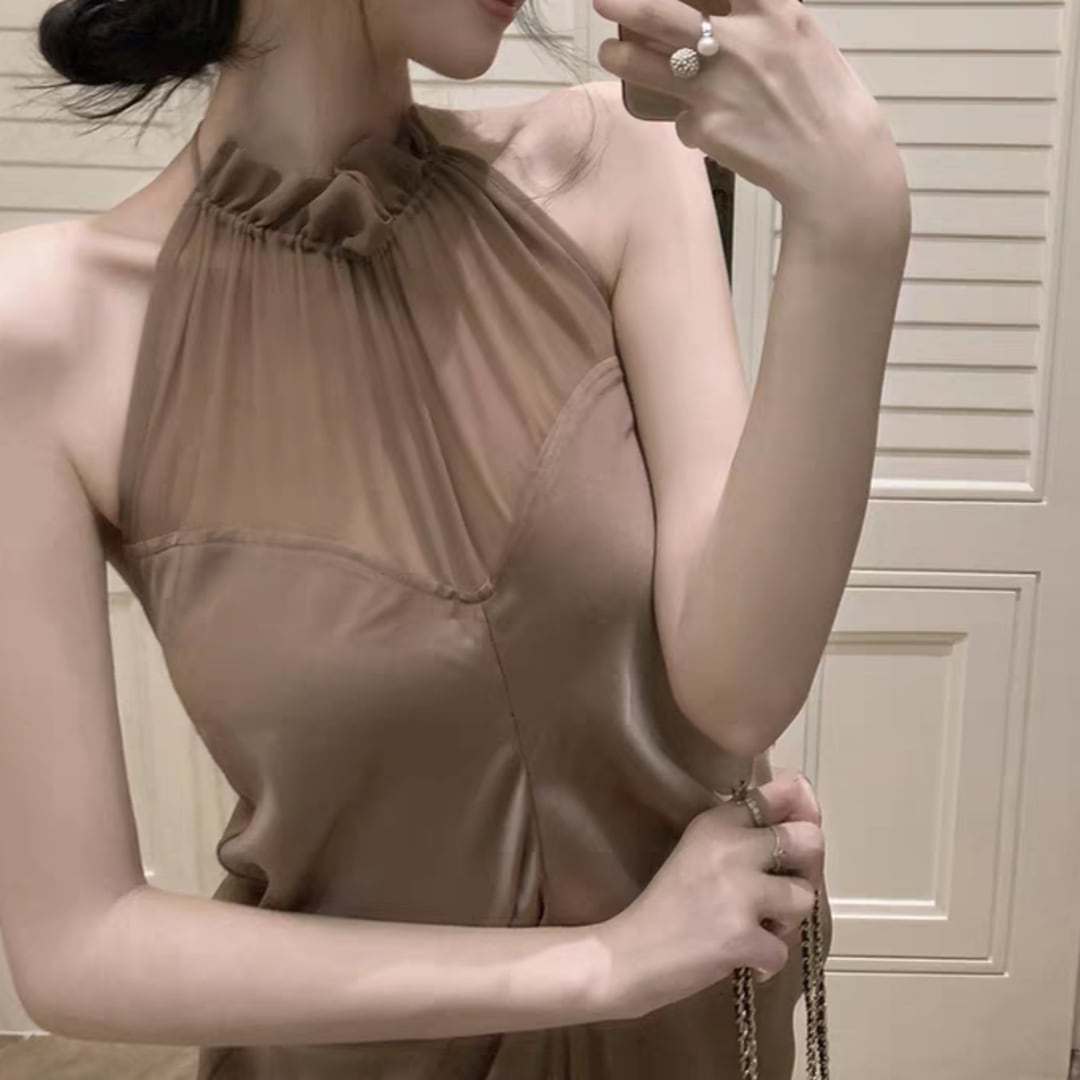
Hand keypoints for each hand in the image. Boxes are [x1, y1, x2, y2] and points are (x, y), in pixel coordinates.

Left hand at [593, 0, 908, 232]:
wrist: (835, 163)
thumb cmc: (824, 101)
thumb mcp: (801, 38)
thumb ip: (763, 20)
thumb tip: (721, 14)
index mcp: (772, 9)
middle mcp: (741, 40)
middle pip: (662, 12)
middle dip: (626, 4)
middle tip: (603, 0)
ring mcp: (720, 85)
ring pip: (648, 65)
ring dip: (620, 58)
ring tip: (610, 54)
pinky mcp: (708, 127)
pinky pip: (682, 121)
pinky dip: (690, 124)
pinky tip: (711, 130)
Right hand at [593, 769, 825, 1020]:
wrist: (630, 954)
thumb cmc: (667, 904)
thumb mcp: (699, 851)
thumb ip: (740, 835)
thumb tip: (797, 825)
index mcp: (718, 820)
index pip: (786, 792)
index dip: (804, 812)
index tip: (793, 838)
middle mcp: (731, 846)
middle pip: (810, 839)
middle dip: (805, 870)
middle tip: (781, 891)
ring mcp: (738, 891)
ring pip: (805, 897)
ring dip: (787, 921)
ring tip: (757, 928)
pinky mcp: (742, 936)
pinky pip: (784, 951)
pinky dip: (766, 962)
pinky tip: (742, 958)